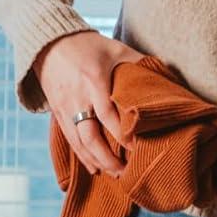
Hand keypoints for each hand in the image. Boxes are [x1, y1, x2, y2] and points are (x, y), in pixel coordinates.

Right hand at [34, 30, 145, 177]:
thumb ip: (140, 63)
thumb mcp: (116, 49)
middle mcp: (77, 98)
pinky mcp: (57, 111)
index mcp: (94, 82)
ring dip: (95, 160)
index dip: (122, 135)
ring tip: (113, 175)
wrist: (48, 42)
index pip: (108, 115)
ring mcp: (64, 107)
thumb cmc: (88, 45)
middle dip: (108, 157)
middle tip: (126, 172)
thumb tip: (168, 77)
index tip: (138, 148)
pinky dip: (81, 155)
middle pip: (90, 136)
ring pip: (78, 141)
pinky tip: (94, 167)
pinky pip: (69, 138)